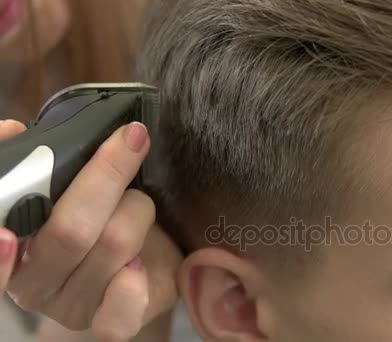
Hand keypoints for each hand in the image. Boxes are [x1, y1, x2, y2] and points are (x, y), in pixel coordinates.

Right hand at [0, 119, 182, 340]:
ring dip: (137, 208)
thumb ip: (34, 165)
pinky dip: (133, 284)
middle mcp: (33, 285)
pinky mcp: (110, 323)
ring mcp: (71, 307)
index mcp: (10, 248)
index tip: (5, 228)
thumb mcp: (65, 188)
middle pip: (70, 231)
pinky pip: (119, 315)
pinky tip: (139, 265)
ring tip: (138, 201)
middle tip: (132, 138)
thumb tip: (11, 131)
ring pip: (113, 244)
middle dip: (108, 175)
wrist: (142, 264)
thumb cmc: (96, 217)